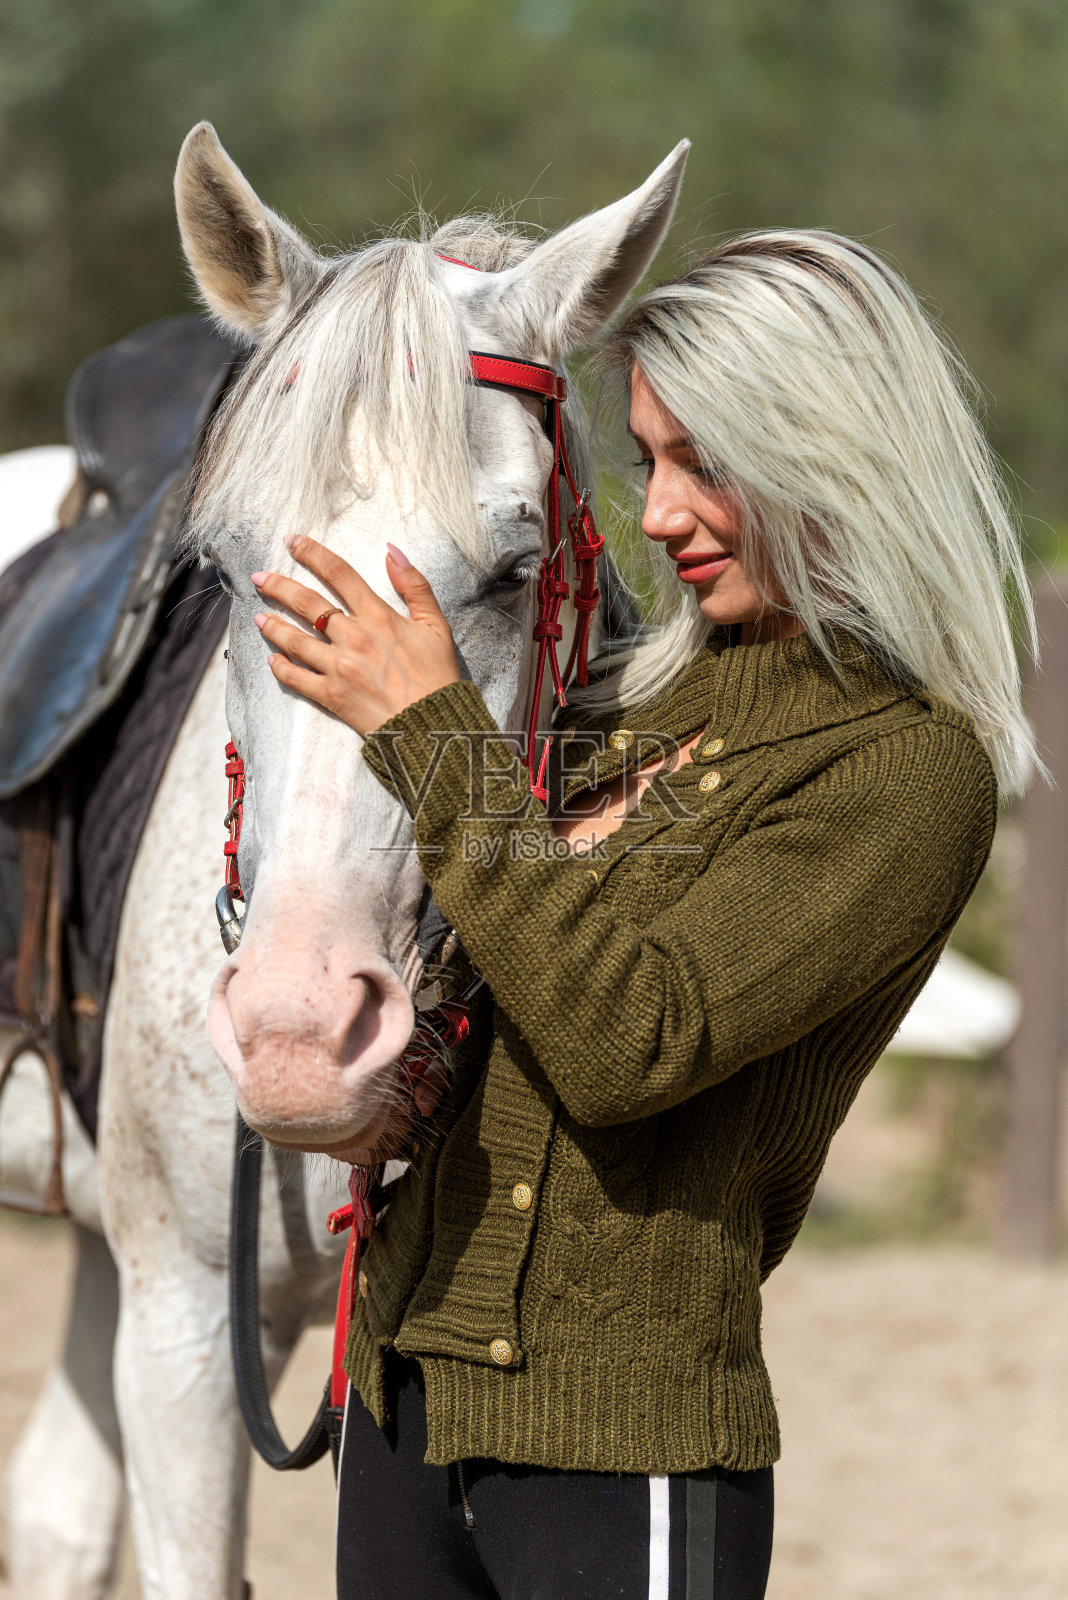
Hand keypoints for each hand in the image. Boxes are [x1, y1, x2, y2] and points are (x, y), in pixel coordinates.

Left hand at [251, 535, 461, 734]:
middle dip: (277, 585)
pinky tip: (272, 659)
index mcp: (378, 616)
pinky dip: (280, 668)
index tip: (292, 541)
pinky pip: (296, 678)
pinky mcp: (331, 696)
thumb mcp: (436, 625)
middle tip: (259, 578)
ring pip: (293, 639)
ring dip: (272, 625)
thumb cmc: (438, 676)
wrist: (433, 725)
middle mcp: (352, 637)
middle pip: (305, 602)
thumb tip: (392, 551)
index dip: (312, 553)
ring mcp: (338, 667)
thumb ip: (414, 585)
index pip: (338, 573)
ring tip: (258, 618)